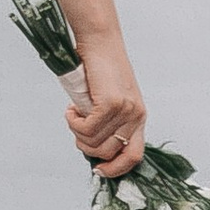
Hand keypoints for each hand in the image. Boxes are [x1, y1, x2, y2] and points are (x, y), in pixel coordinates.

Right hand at [65, 43, 146, 177]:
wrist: (99, 40)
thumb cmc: (99, 67)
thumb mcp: (109, 98)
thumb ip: (107, 121)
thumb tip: (92, 145)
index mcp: (139, 116)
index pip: (135, 156)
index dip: (116, 169)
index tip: (98, 170)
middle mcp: (136, 115)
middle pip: (110, 152)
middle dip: (87, 148)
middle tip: (76, 130)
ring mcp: (125, 110)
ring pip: (95, 141)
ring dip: (77, 132)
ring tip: (72, 114)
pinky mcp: (111, 103)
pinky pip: (86, 128)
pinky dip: (73, 122)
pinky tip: (71, 109)